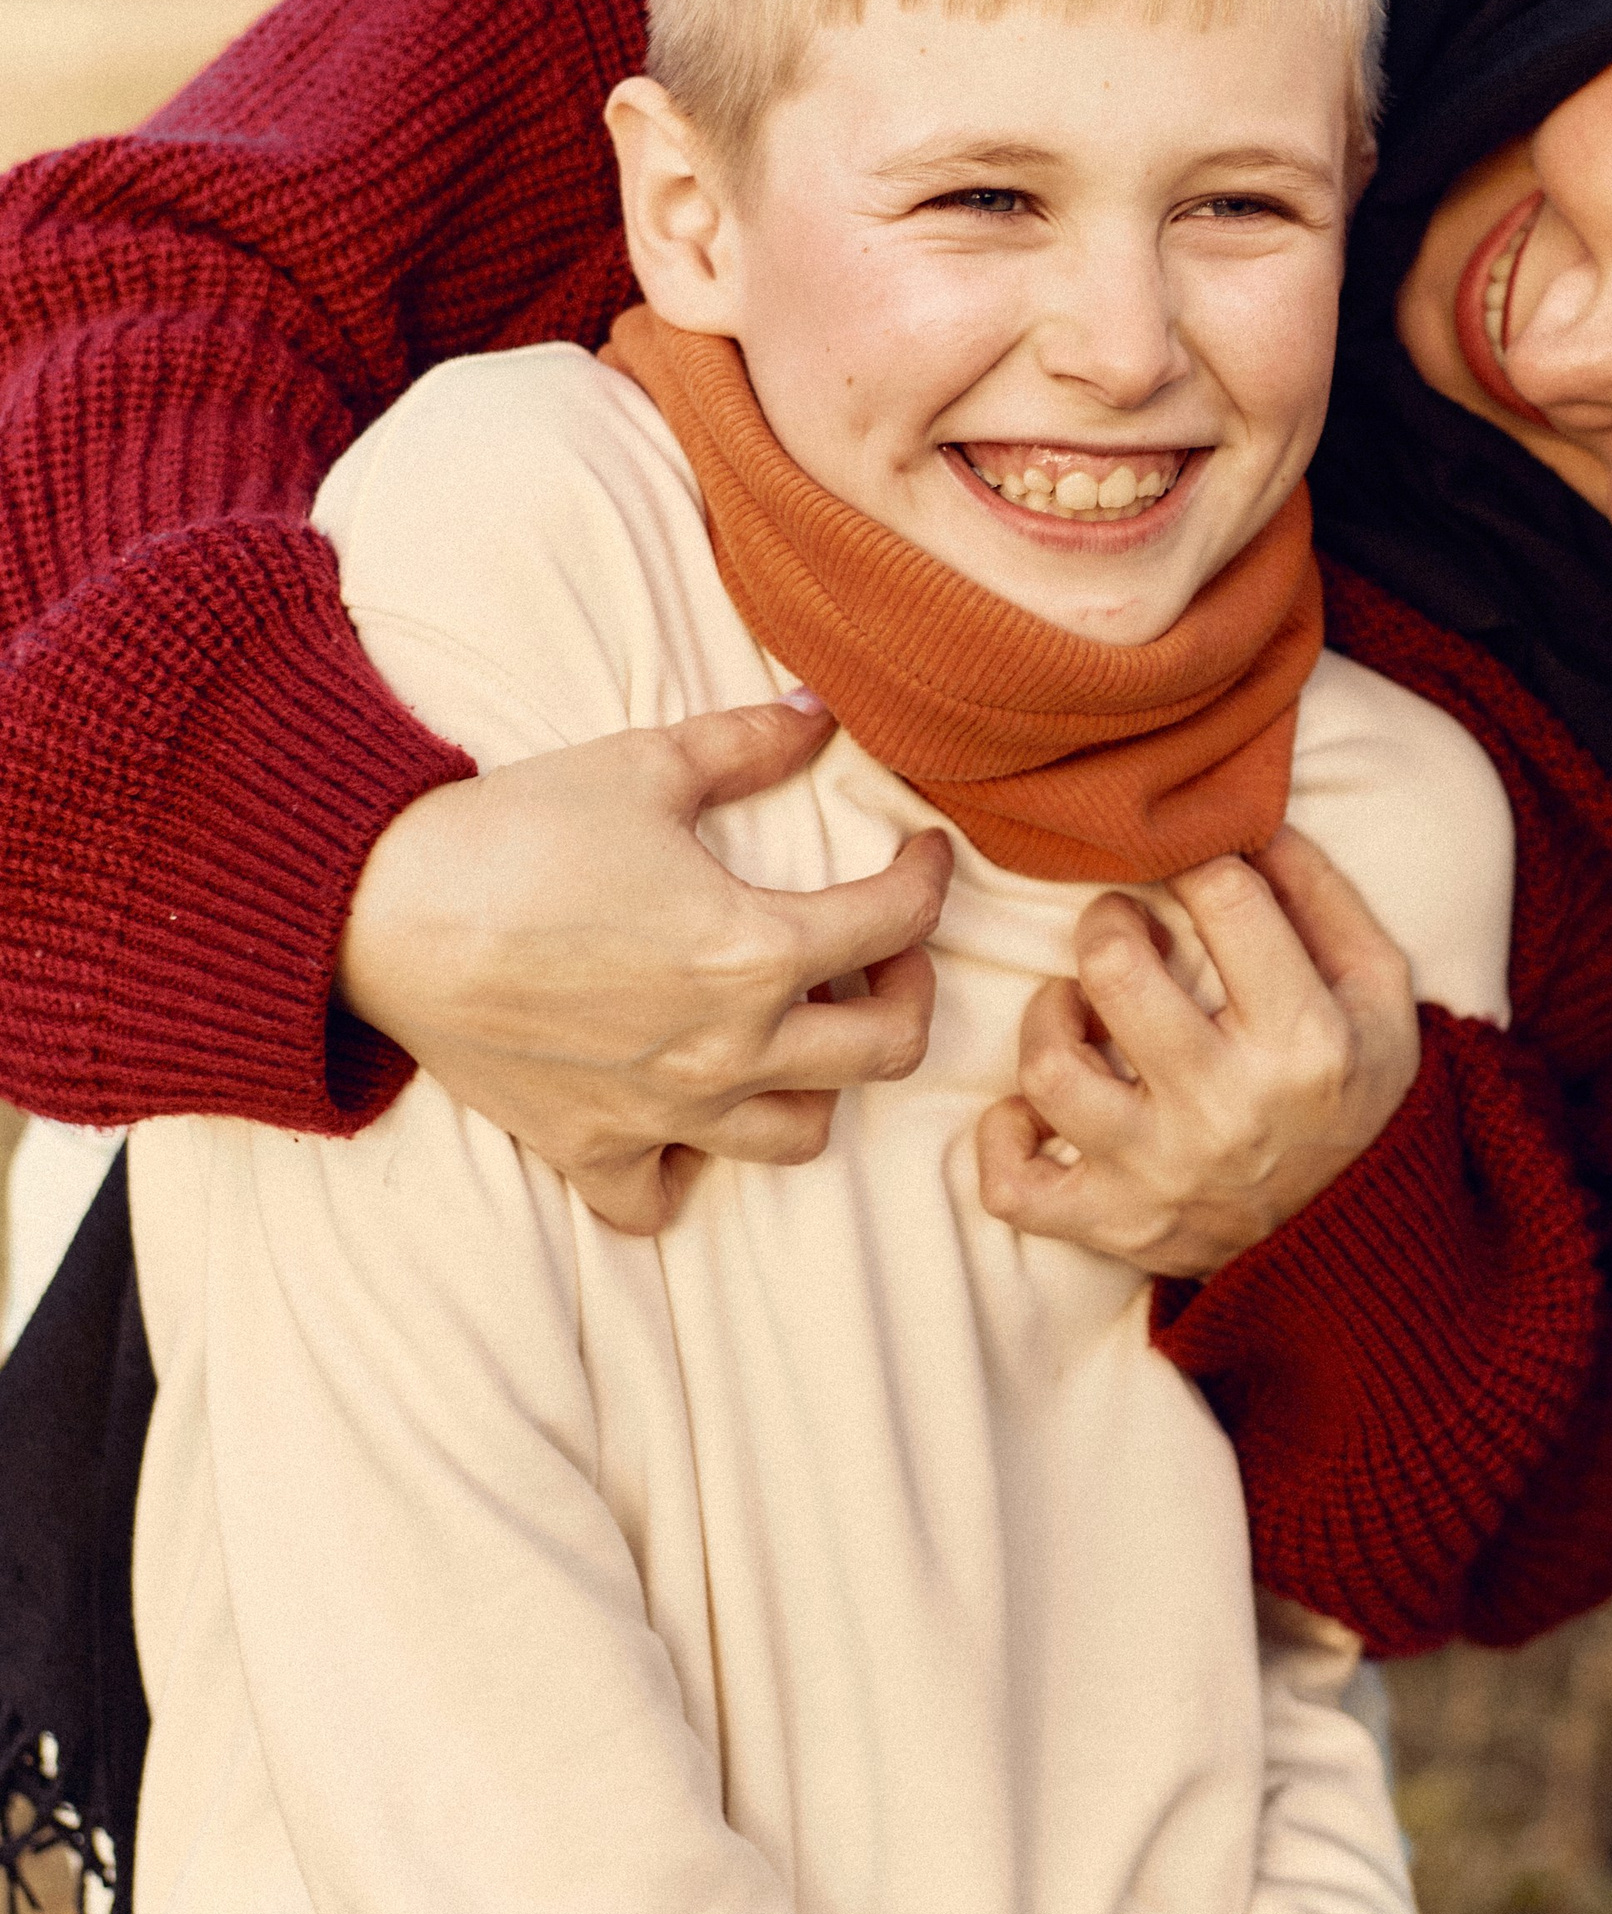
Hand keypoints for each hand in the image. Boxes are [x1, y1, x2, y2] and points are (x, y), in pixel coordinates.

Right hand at [338, 695, 950, 1235]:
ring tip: (799, 1034)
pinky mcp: (591, 1146)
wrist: (381, 909)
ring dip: (820, 1086)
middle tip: (883, 955)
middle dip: (906, 995)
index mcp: (757, 951)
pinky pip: (661, 1201)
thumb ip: (747, 743)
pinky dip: (686, 1173)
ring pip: (800, 1137)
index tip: (922, 854)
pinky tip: (688, 1121)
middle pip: (885, 1052)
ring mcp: (664, 1110)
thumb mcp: (645, 766)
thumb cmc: (515, 831)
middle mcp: (729, 1048)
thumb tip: (818, 711)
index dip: (928, 879)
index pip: (898, 923)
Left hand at [976, 825, 1420, 1277]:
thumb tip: (1245, 819)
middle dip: (1107, 921)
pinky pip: (1014, 1186)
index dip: (1197, 861)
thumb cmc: (1356, 1089)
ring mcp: (1162, 1173)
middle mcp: (1228, 1107)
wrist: (1359, 1237)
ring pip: (1049, 1071)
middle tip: (1122, 927)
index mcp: (1305, 1040)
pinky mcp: (1116, 1225)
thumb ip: (1320, 895)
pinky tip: (1035, 1108)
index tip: (1190, 871)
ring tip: (1077, 1008)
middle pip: (1114, 971)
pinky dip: (1005, 1139)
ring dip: (1048, 1016)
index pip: (1225, 899)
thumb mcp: (1379, 988)